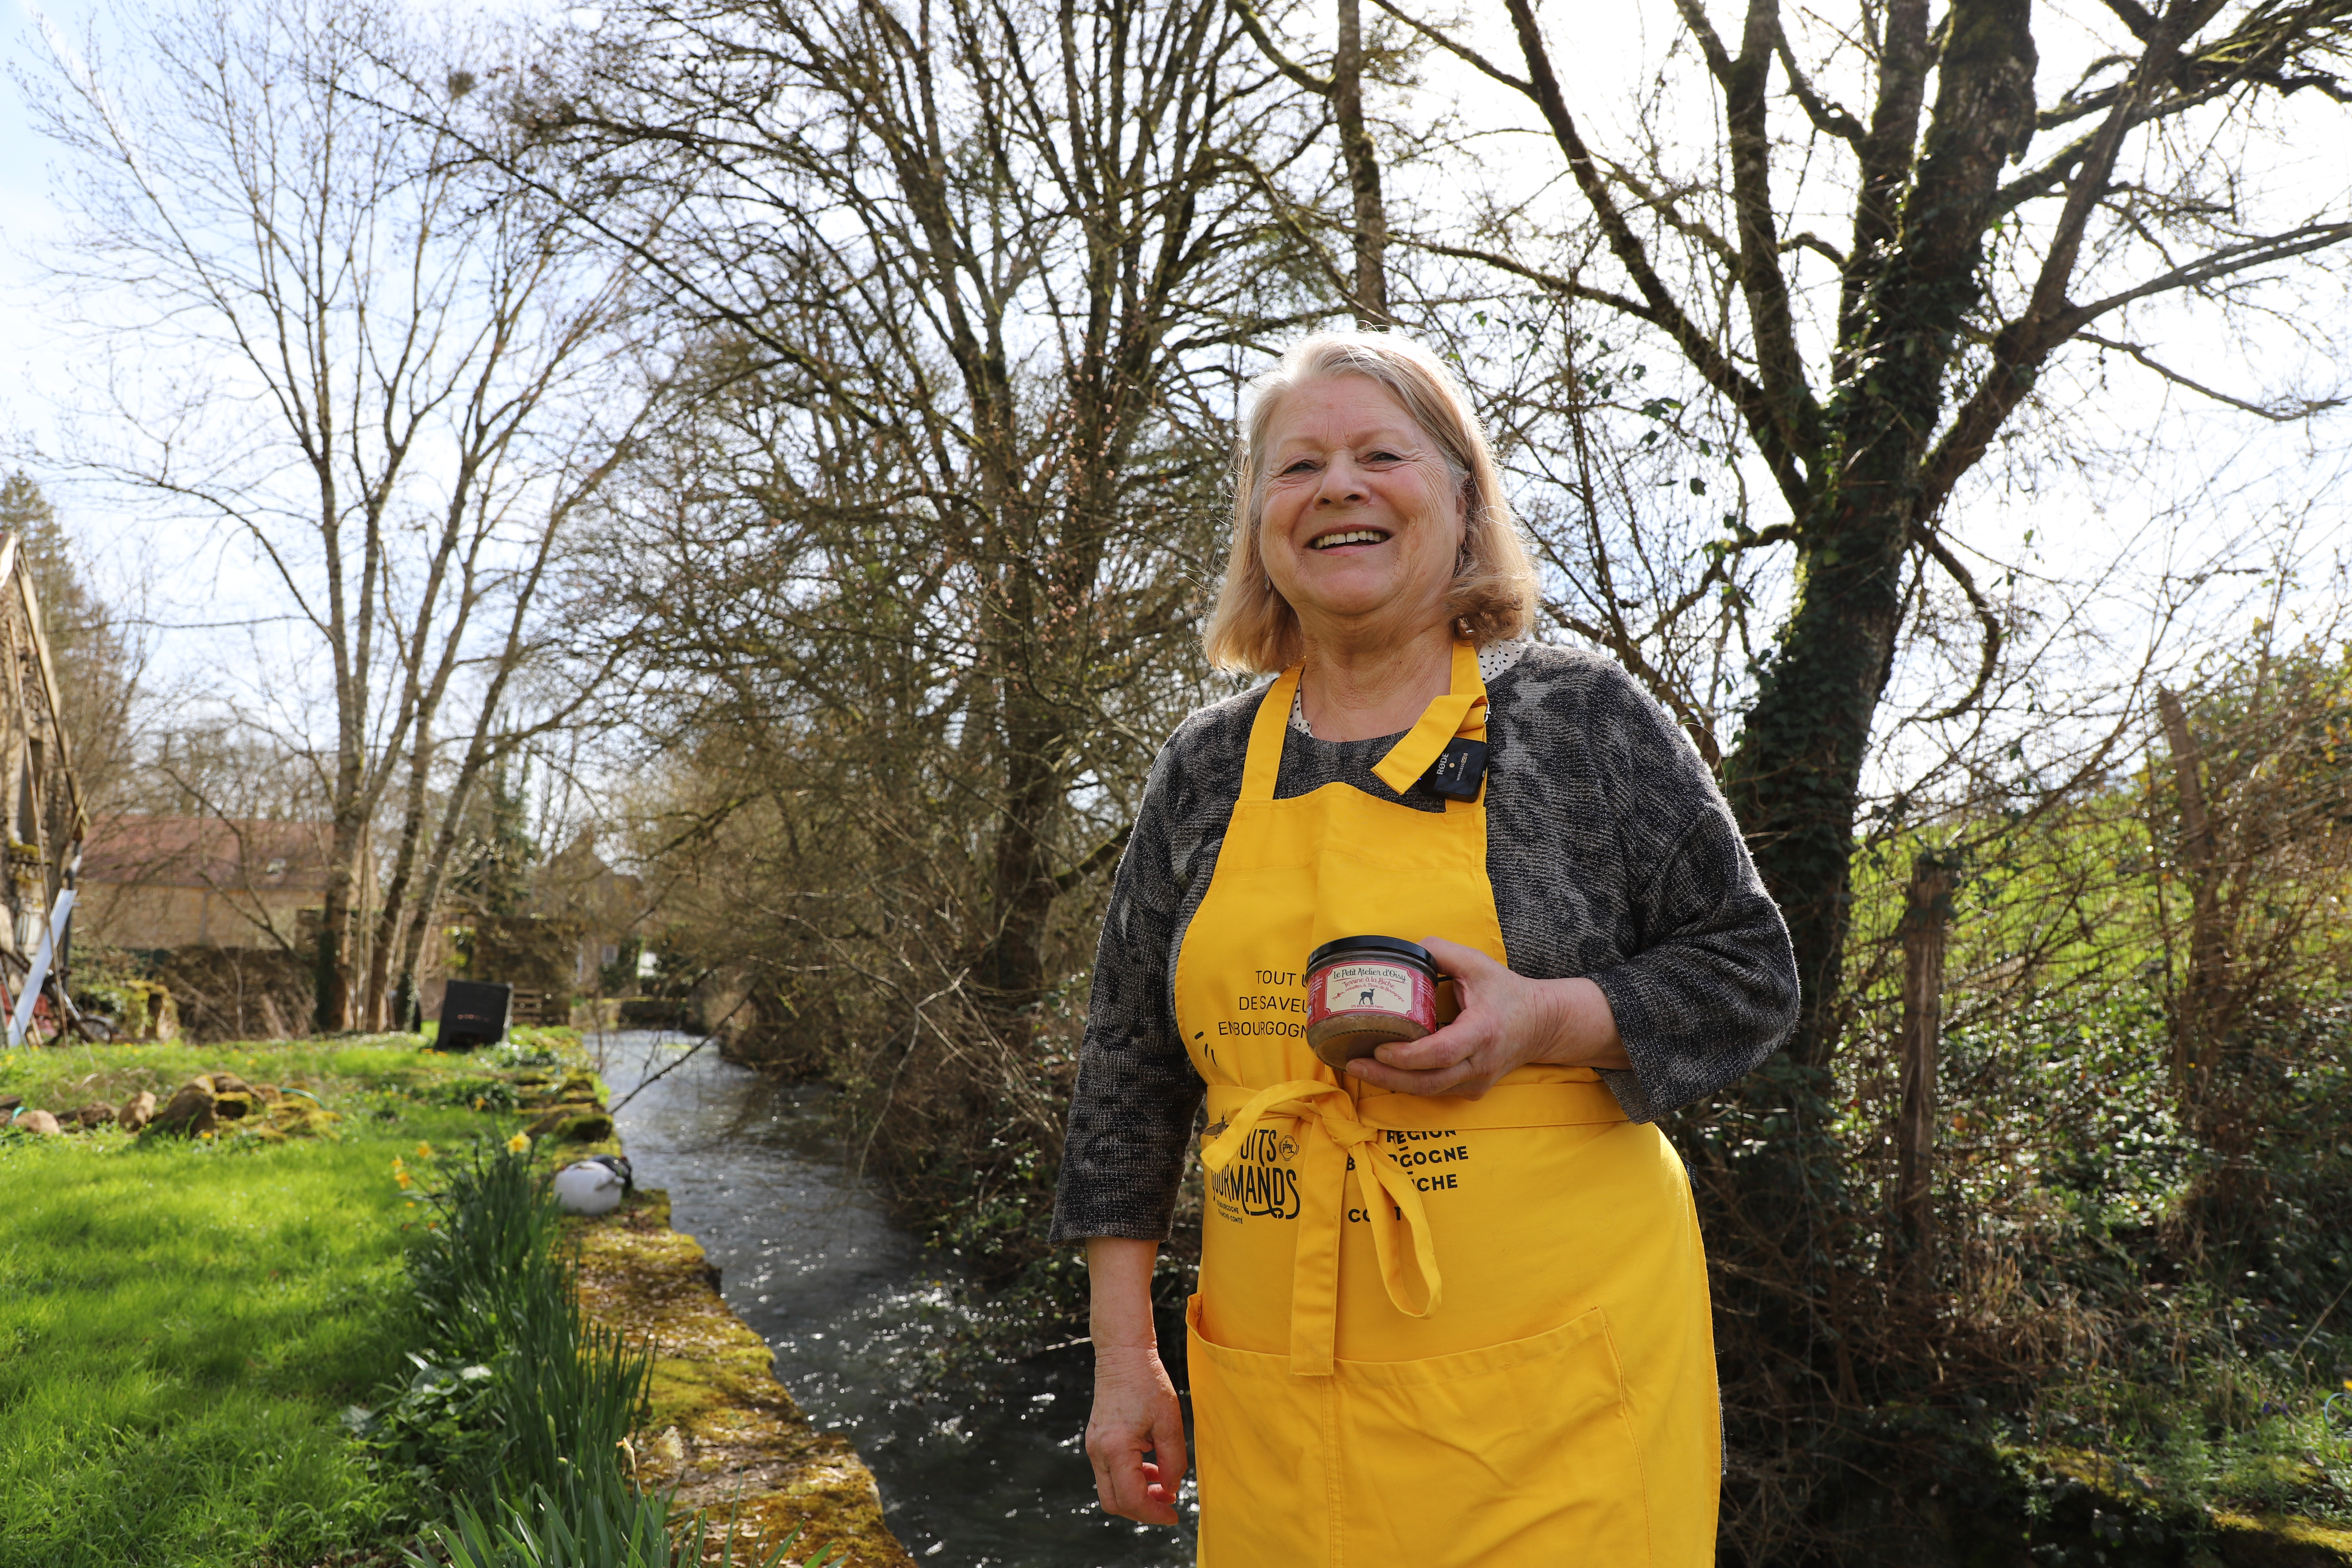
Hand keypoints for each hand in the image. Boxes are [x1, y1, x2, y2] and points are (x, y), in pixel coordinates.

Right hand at [1085, 1344, 1186, 1523]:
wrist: (1123, 1356)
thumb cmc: (1148, 1384)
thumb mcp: (1170, 1424)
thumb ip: (1173, 1462)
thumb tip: (1171, 1491)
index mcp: (1116, 1448)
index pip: (1132, 1499)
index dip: (1154, 1514)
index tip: (1174, 1515)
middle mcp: (1098, 1451)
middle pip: (1114, 1502)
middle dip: (1142, 1510)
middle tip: (1168, 1504)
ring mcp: (1093, 1447)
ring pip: (1111, 1489)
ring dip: (1137, 1494)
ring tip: (1164, 1482)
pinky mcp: (1096, 1441)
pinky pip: (1109, 1472)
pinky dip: (1130, 1478)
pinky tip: (1151, 1467)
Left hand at [1343, 936, 1628, 1097]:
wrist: (1542, 1024)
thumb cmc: (1507, 992)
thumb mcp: (1477, 963)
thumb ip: (1439, 951)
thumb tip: (1401, 949)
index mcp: (1482, 1032)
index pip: (1440, 1053)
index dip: (1406, 1055)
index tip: (1378, 1046)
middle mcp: (1480, 1063)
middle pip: (1427, 1082)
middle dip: (1386, 1076)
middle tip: (1352, 1062)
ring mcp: (1477, 1081)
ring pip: (1429, 1091)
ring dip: (1391, 1083)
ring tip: (1358, 1067)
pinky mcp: (1473, 1089)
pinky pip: (1436, 1090)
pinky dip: (1408, 1082)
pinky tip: (1384, 1070)